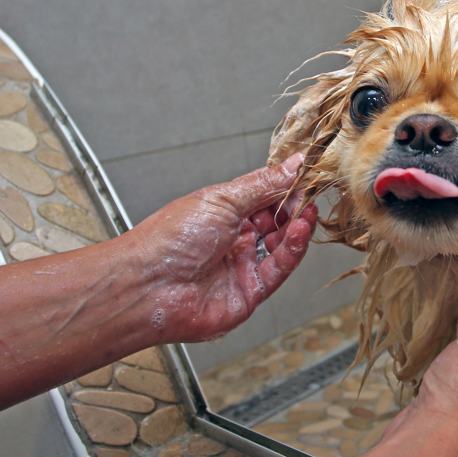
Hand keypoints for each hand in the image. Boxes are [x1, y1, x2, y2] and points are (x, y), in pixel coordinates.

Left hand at [128, 155, 317, 342]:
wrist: (148, 286)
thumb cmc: (169, 240)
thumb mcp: (222, 199)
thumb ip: (264, 184)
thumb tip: (293, 164)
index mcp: (223, 213)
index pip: (265, 195)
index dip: (285, 186)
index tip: (306, 175)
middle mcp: (234, 239)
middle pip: (278, 220)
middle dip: (295, 206)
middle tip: (309, 194)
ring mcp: (243, 265)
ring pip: (283, 244)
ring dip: (298, 227)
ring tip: (307, 211)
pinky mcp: (252, 291)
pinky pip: (281, 268)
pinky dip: (294, 249)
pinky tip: (300, 230)